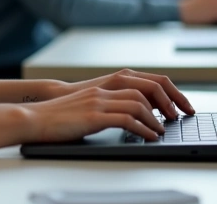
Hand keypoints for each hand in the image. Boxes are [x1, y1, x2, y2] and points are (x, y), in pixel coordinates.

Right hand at [23, 86, 166, 142]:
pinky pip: (126, 119)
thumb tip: (138, 114)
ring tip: (163, 130)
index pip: (148, 80)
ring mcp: (100, 100)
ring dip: (156, 118)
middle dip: (170, 102)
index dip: (168, 91)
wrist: (36, 116)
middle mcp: (107, 88)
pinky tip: (149, 136)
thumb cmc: (63, 115)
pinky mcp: (94, 115)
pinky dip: (143, 128)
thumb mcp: (91, 104)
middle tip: (179, 116)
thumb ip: (112, 104)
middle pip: (149, 88)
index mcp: (108, 84)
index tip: (180, 105)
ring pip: (139, 103)